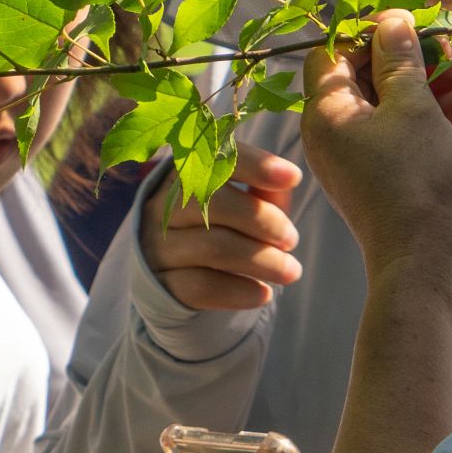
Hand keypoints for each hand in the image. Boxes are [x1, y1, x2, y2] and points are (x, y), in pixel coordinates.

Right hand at [138, 142, 302, 311]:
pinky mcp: (162, 282)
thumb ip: (264, 189)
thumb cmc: (221, 222)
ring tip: (291, 271)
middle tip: (292, 239)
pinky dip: (240, 290)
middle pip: (214, 204)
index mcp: (184, 171)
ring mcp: (157, 245)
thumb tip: (286, 182)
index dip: (256, 165)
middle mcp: (163, 204)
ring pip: (213, 248)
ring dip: (262, 260)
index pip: (215, 159)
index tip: (293, 176)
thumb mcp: (243, 199)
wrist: (177, 268)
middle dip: (264, 221)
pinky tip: (264, 293)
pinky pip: (202, 286)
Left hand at [301, 12, 451, 269]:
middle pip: (364, 76)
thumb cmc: (414, 179)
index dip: (369, 32)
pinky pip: (401, 131)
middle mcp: (331, 133)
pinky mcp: (383, 175)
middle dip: (412, 57)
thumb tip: (390, 21)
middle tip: (450, 44)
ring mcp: (357, 156)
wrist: (427, 260)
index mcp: (324, 112)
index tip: (409, 23)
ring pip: (390, 103)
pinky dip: (431, 113)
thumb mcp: (412, 107)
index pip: (332, 52)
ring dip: (432, 82)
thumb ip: (399, 59)